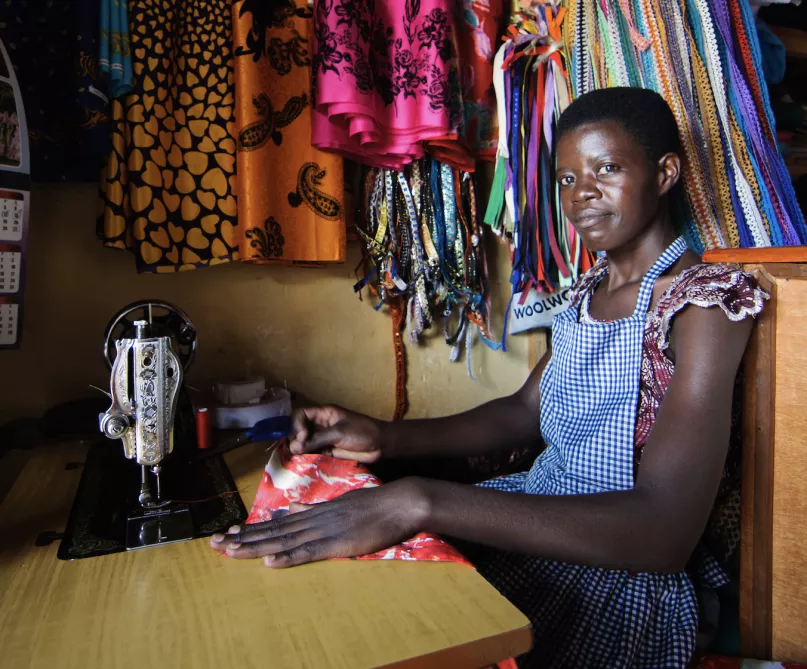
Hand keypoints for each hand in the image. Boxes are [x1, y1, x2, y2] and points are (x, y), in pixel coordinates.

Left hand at [209, 478, 428, 566]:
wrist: (398, 501)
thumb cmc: (373, 505)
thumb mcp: (340, 504)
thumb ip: (314, 508)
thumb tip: (292, 508)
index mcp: (313, 513)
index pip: (276, 522)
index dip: (250, 529)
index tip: (226, 533)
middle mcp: (312, 520)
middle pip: (271, 531)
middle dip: (242, 539)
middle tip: (213, 544)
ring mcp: (323, 531)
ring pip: (282, 541)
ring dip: (255, 547)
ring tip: (230, 552)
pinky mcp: (336, 543)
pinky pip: (308, 553)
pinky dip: (287, 557)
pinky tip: (269, 562)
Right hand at [289, 405, 383, 462]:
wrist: (381, 445)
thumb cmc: (362, 432)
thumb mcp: (338, 433)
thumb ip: (317, 439)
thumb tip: (295, 447)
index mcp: (324, 414)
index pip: (301, 414)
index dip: (297, 425)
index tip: (302, 436)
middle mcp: (321, 425)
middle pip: (300, 429)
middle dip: (296, 439)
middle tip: (297, 450)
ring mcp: (324, 438)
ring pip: (305, 443)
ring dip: (300, 450)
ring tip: (300, 457)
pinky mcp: (328, 451)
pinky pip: (313, 453)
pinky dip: (308, 457)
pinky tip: (306, 462)